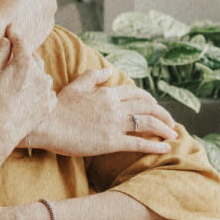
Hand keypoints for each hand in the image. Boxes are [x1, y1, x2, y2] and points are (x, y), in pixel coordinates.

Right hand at [0, 27, 55, 153]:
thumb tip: (6, 41)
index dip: (14, 33)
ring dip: (31, 73)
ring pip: (40, 74)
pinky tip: (27, 95)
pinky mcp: (49, 104)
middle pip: (32, 57)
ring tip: (18, 81)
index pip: (20, 41)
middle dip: (22, 55)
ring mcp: (46, 90)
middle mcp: (40, 73)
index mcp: (24, 62)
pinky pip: (46, 91)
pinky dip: (38, 90)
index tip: (11, 28)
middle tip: (11, 57)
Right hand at [26, 68, 177, 156]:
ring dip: (164, 129)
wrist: (46, 125)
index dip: (149, 100)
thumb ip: (93, 77)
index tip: (155, 106)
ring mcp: (114, 124)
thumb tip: (108, 71)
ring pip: (147, 123)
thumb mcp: (75, 86)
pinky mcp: (111, 142)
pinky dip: (155, 145)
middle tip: (170, 121)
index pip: (136, 93)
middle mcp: (115, 107)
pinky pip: (139, 143)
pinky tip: (165, 148)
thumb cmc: (57, 107)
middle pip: (147, 107)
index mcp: (107, 93)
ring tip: (173, 135)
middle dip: (162, 114)